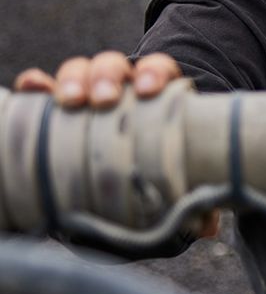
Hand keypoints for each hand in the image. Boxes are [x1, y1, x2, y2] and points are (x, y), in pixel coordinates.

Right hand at [13, 52, 217, 239]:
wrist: (131, 160)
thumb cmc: (159, 161)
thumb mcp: (176, 170)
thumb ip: (190, 189)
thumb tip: (205, 228)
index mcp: (157, 91)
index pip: (157, 69)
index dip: (153, 73)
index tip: (148, 90)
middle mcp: (121, 85)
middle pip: (113, 66)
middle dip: (108, 77)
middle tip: (105, 99)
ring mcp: (87, 89)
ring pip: (79, 70)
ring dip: (74, 80)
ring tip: (71, 101)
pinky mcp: (57, 104)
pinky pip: (43, 87)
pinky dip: (37, 85)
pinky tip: (32, 89)